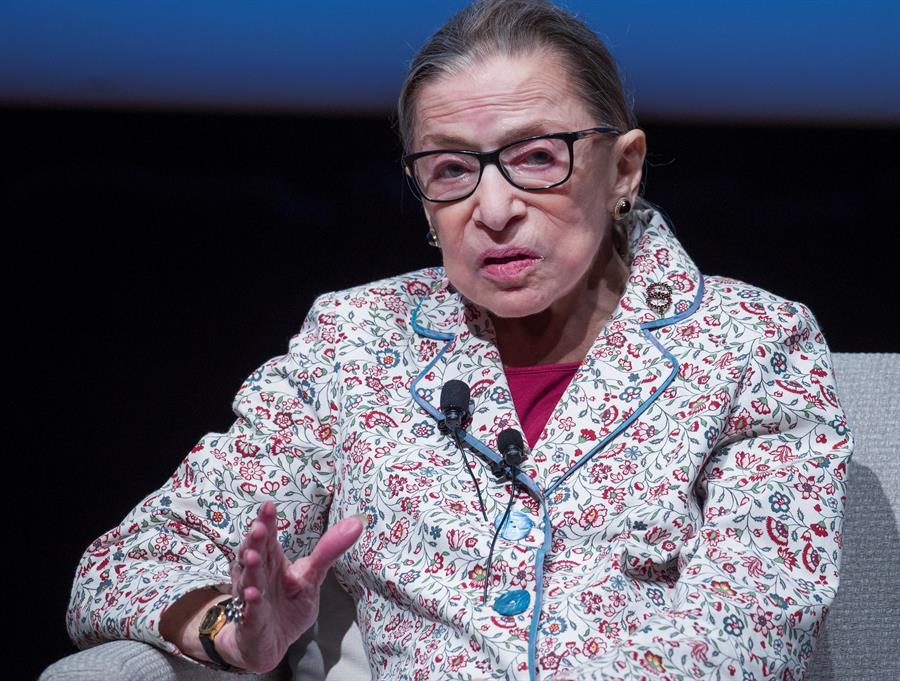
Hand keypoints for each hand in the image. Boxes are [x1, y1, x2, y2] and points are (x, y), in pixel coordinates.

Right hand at [215, 501, 363, 671]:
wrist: (270, 644)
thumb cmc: (288, 605)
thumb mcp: (311, 576)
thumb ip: (328, 550)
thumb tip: (357, 523)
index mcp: (272, 561)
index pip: (269, 537)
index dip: (267, 522)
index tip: (269, 506)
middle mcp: (258, 575)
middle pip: (255, 553)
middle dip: (255, 541)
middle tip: (259, 528)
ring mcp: (251, 598)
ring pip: (249, 580)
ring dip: (250, 568)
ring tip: (252, 557)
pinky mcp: (251, 623)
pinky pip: (250, 612)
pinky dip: (251, 603)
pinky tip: (253, 594)